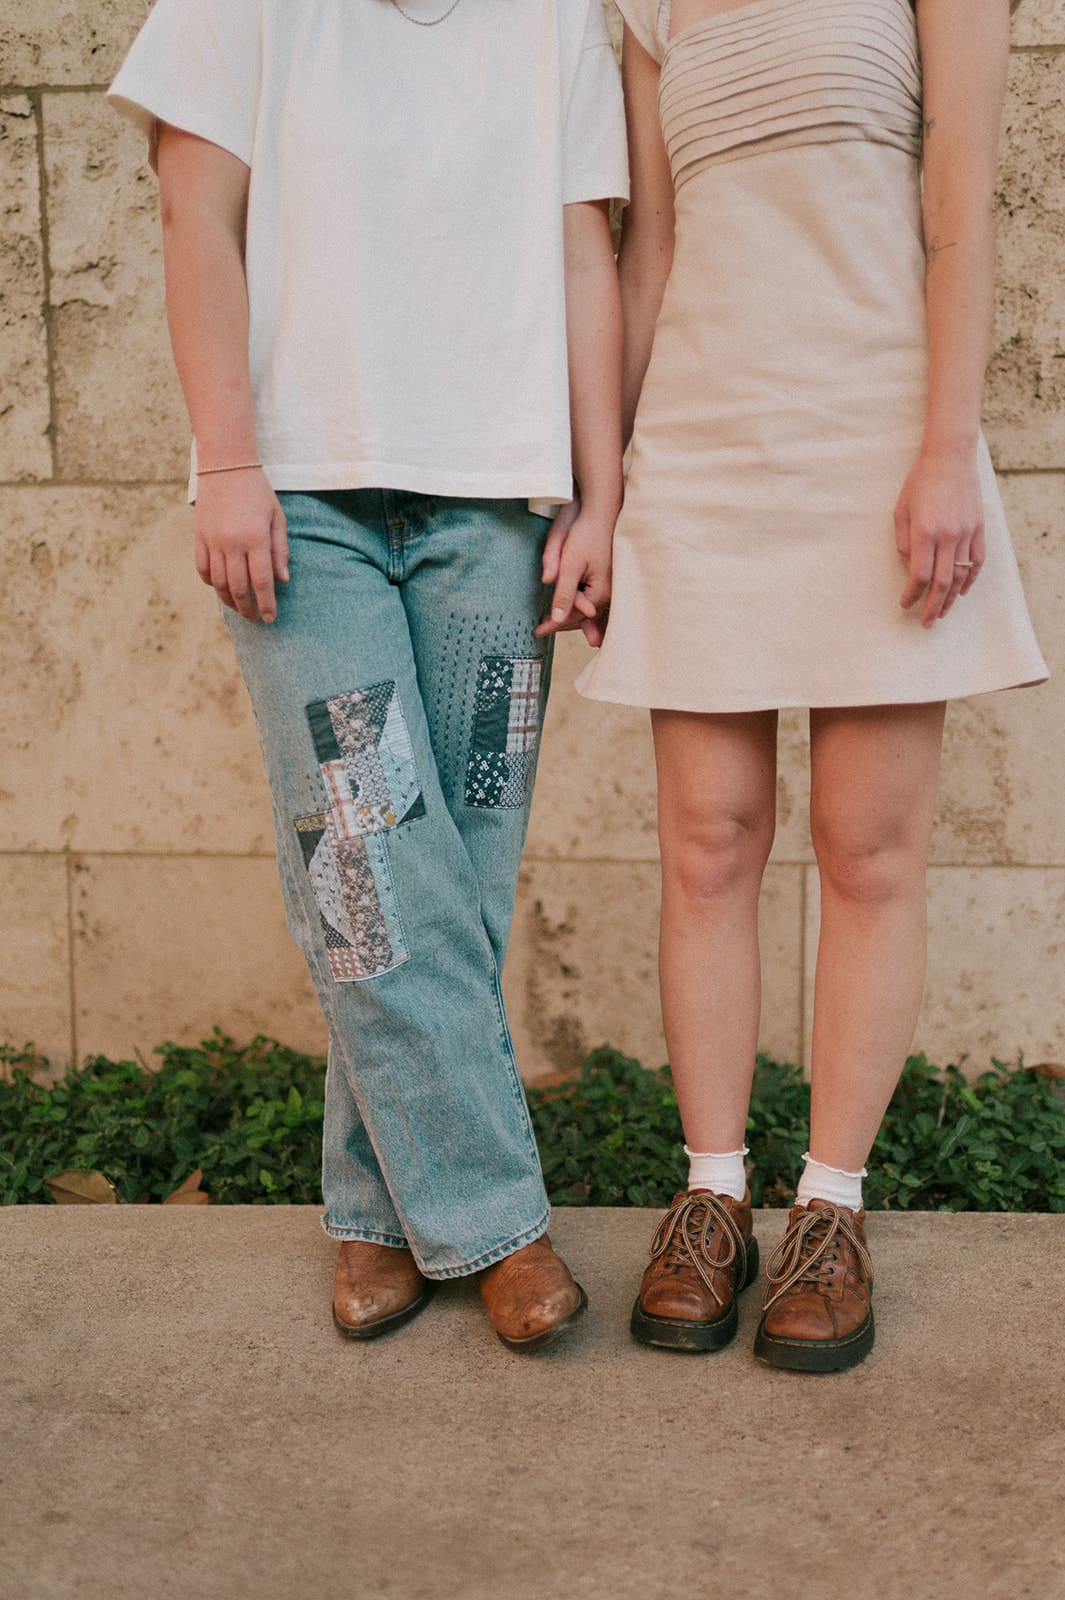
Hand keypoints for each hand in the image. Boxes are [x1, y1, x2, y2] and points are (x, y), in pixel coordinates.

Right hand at [193, 468, 288, 622]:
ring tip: (240, 608)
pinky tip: (221, 588)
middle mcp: (232, 543)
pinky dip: (211, 583)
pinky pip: (203, 569)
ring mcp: (213, 541)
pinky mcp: (199, 537)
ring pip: (219, 583)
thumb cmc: (258, 491)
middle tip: (256, 619)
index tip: (271, 618)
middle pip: (239, 588)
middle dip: (248, 608)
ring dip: (230, 600)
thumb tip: (283, 581)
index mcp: (256, 538)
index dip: (267, 603)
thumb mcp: (277, 517)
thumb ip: (280, 550)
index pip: (262, 581)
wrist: (226, 465)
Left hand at [534, 497, 615, 647]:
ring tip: (557, 623)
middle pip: (583, 615)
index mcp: (600, 592)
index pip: (573, 616)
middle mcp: (610, 592)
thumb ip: (564, 592)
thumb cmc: (587, 533)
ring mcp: (612, 585)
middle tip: (543, 629)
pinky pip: (594, 597)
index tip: (538, 631)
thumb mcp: (570, 564)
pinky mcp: (610, 576)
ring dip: (574, 616)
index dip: (554, 624)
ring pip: (589, 607)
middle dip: (564, 622)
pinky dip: (582, 604)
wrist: (602, 509)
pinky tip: (575, 606)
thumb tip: (556, 618)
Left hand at [895, 445, 984, 627]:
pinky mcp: (978, 527)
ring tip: (942, 612)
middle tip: (926, 622)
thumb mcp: (900, 509)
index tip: (905, 604)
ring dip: (951, 598)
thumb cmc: (919, 482)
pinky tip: (961, 591)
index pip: (919, 575)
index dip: (912, 595)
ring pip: (961, 575)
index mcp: (924, 532)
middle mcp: (947, 535)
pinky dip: (971, 579)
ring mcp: (966, 532)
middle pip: (942, 582)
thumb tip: (908, 564)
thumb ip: (903, 540)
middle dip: (932, 606)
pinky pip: (977, 560)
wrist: (950, 457)